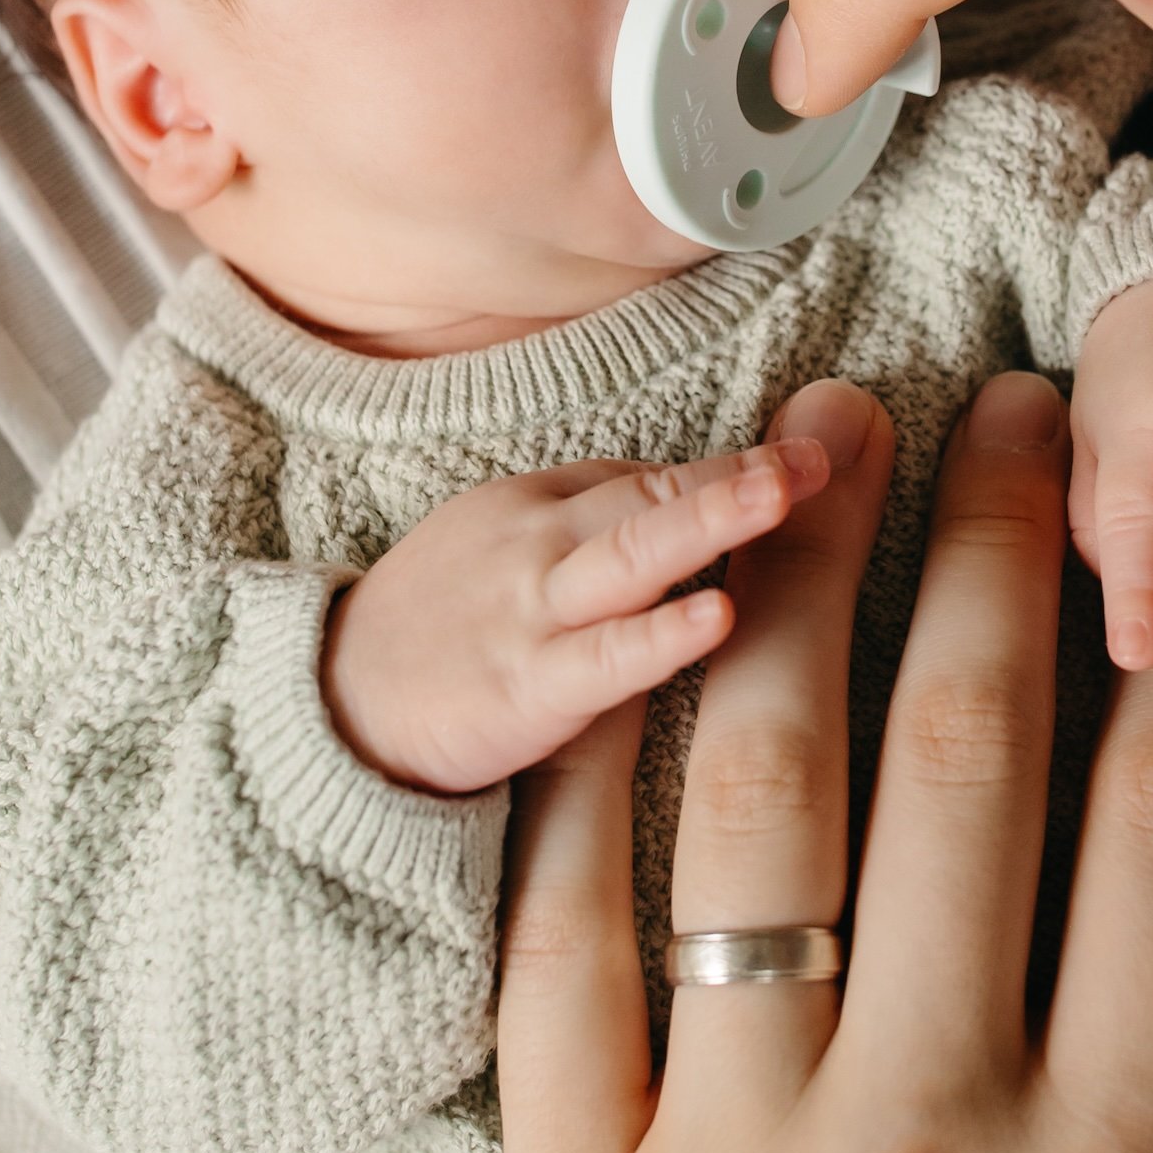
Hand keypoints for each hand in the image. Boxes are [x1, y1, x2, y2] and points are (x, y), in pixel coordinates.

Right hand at [321, 435, 830, 790]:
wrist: (331, 706)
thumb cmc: (436, 624)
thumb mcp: (507, 545)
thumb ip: (599, 520)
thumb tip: (698, 494)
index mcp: (540, 506)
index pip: (651, 476)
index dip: (734, 462)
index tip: (818, 446)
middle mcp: (542, 543)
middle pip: (651, 496)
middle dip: (740, 473)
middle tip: (822, 452)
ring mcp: (534, 611)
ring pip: (631, 554)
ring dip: (709, 517)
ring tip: (784, 494)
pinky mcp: (524, 687)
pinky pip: (602, 658)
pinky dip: (659, 635)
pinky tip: (717, 616)